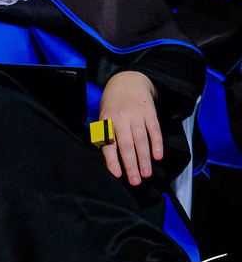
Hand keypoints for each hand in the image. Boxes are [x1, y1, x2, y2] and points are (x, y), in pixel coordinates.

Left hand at [99, 71, 162, 185]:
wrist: (128, 81)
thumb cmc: (113, 103)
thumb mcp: (104, 115)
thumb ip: (106, 134)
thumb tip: (109, 158)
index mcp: (106, 120)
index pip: (108, 143)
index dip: (112, 160)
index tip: (117, 174)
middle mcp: (121, 118)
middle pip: (126, 145)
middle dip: (131, 164)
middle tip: (135, 180)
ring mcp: (136, 115)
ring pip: (140, 140)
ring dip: (144, 158)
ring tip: (147, 173)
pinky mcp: (149, 112)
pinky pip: (154, 130)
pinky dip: (156, 143)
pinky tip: (158, 156)